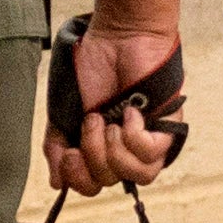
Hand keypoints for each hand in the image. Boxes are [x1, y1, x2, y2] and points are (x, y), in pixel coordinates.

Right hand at [48, 20, 188, 195]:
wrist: (116, 39)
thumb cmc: (90, 69)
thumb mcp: (63, 111)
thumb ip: (57, 147)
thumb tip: (56, 183)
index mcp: (97, 147)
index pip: (91, 184)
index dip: (78, 178)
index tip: (69, 154)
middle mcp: (122, 148)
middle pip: (110, 181)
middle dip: (93, 155)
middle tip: (90, 121)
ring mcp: (145, 140)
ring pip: (137, 175)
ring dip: (114, 149)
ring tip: (108, 120)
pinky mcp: (166, 129)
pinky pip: (152, 154)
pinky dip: (134, 134)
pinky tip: (129, 111)